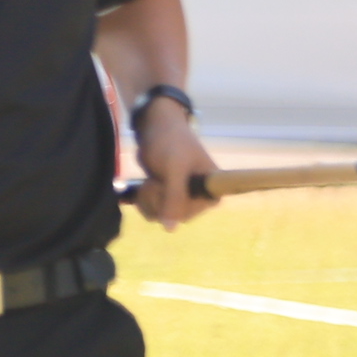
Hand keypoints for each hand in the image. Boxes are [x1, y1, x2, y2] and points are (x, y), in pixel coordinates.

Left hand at [133, 102, 219, 229]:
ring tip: (152, 180)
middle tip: (157, 179)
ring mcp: (182, 199)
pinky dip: (145, 199)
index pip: (187, 214)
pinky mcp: (167, 198)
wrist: (155, 128)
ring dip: (149, 198)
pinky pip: (152, 211)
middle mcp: (200, 199)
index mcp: (211, 192)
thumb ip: (174, 198)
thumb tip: (170, 229)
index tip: (167, 184)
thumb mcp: (174, 170)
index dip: (171, 203)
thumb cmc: (171, 143)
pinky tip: (147, 184)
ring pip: (159, 215)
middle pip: (171, 216)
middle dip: (157, 198)